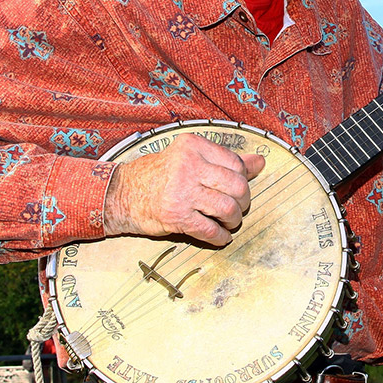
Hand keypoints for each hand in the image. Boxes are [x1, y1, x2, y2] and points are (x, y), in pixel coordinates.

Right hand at [103, 133, 263, 245]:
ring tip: (229, 222)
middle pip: (237, 186)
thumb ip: (225, 160)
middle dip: (243, 202)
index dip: (243, 179)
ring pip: (228, 208)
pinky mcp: (176, 216)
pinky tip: (220, 236)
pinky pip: (211, 230)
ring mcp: (182, 191)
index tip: (238, 189)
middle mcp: (188, 165)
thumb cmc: (158, 175)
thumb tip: (260, 163)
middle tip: (237, 208)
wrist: (122, 194)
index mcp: (193, 146)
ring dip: (234, 221)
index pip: (235, 163)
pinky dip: (220, 237)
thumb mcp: (190, 158)